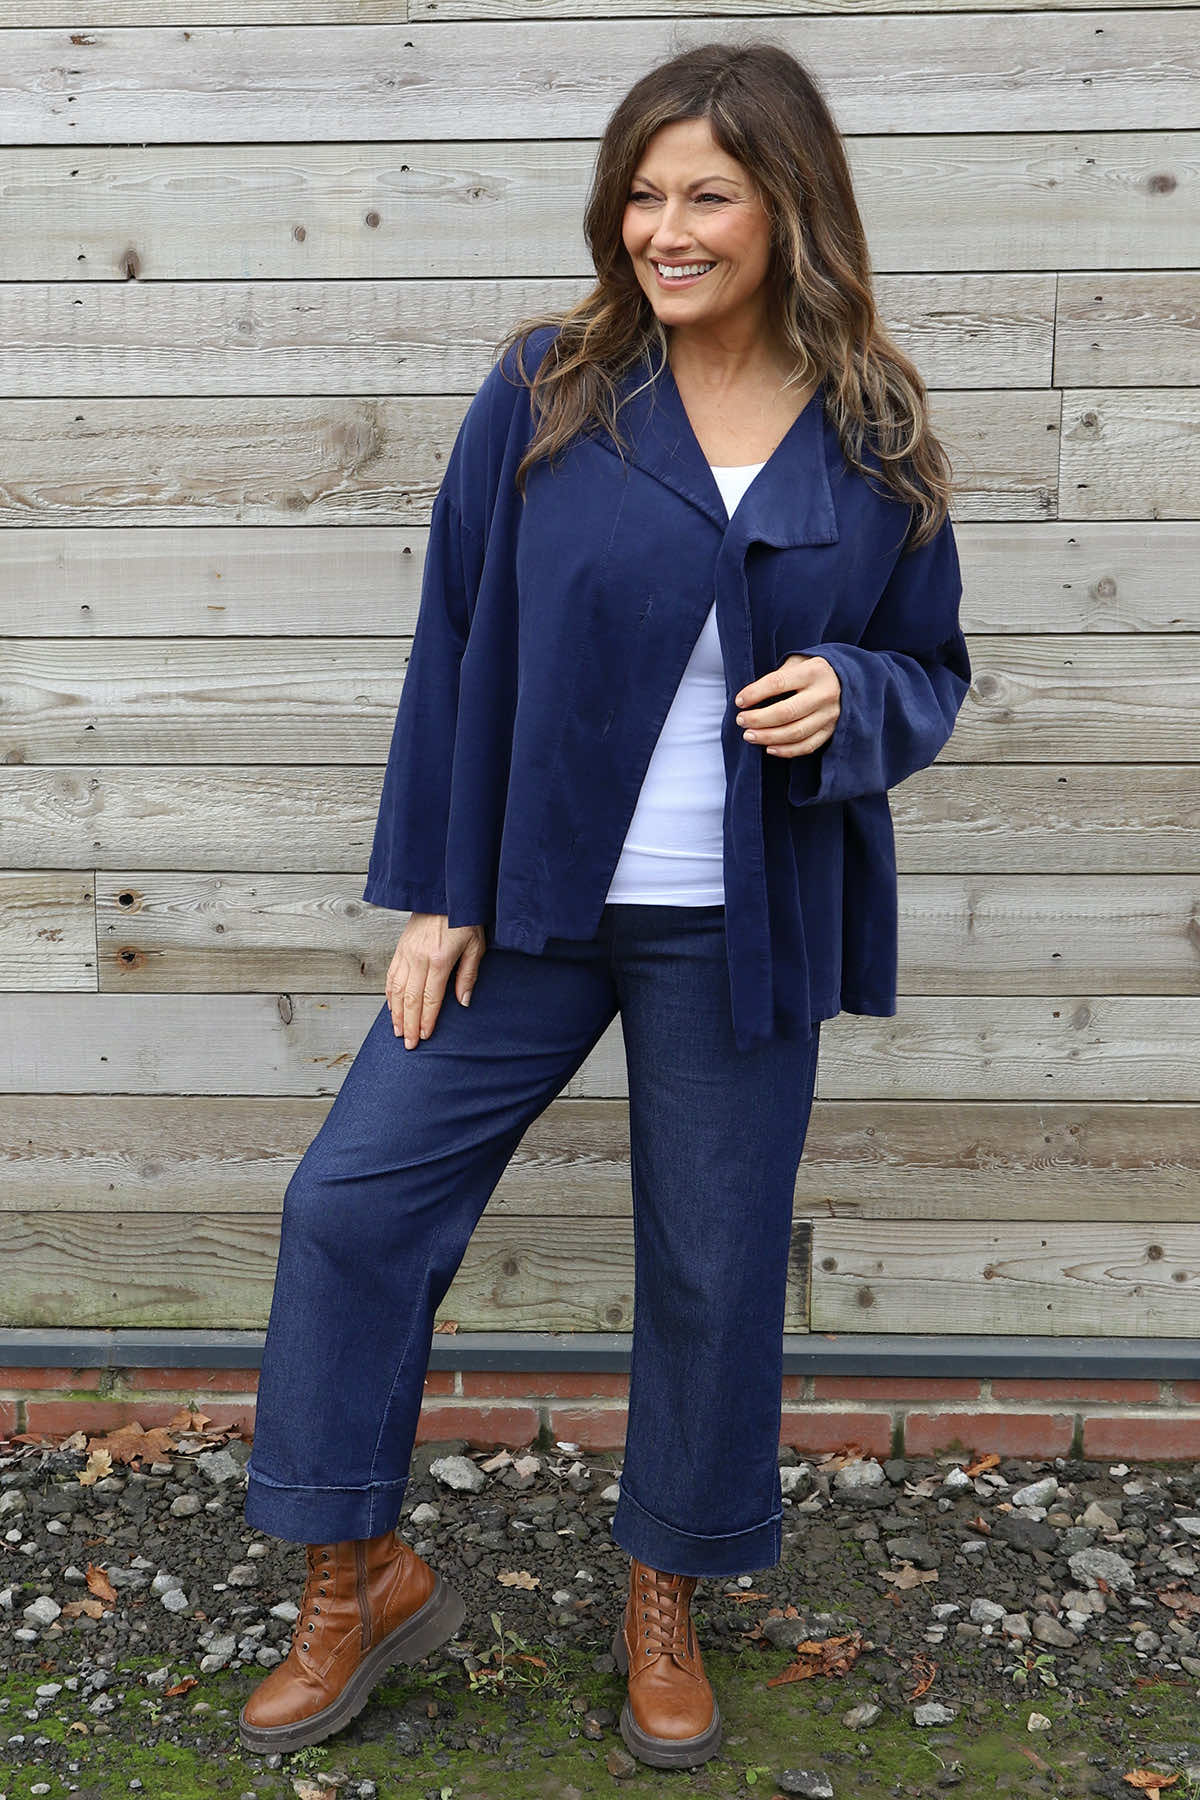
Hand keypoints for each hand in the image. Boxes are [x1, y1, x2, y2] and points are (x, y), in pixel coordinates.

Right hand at [387, 914, 486, 1048]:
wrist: (444, 893)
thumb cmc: (464, 918)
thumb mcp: (475, 946)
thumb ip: (468, 975)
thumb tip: (463, 1001)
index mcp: (439, 959)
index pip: (430, 998)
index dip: (426, 1020)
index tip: (424, 1036)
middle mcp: (419, 958)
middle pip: (410, 999)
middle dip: (409, 1024)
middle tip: (409, 1044)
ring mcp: (406, 953)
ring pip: (396, 990)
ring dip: (396, 1013)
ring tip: (398, 1031)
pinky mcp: (400, 948)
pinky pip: (391, 976)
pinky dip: (389, 995)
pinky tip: (392, 1007)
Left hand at [734, 654, 840, 758]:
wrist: (847, 679)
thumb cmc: (812, 670)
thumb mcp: (797, 661)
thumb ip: (778, 676)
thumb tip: (750, 699)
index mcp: (814, 671)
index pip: (778, 683)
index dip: (755, 693)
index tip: (739, 701)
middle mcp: (824, 694)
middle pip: (786, 713)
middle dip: (758, 720)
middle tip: (741, 721)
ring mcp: (830, 715)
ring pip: (795, 733)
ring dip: (768, 737)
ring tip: (749, 736)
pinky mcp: (831, 730)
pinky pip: (807, 746)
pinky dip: (786, 750)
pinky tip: (769, 748)